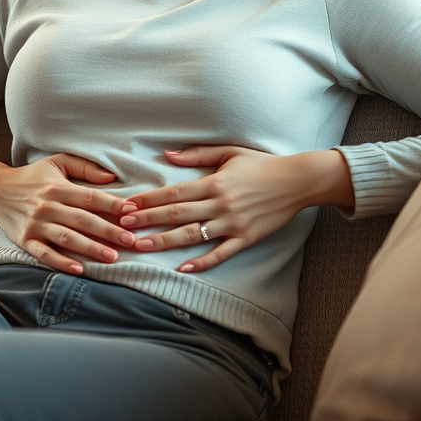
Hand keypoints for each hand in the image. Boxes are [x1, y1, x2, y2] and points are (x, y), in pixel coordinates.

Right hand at [0, 154, 137, 274]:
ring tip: (113, 257)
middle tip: (131, 240)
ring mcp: (36, 225)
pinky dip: (61, 262)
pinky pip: (44, 254)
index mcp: (58, 187)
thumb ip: (85, 167)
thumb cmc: (32, 177)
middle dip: (109, 231)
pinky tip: (78, 268)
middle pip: (83, 220)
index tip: (133, 212)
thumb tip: (112, 176)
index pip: (90, 197)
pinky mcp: (25, 240)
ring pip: (67, 238)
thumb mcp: (57, 163)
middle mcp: (47, 206)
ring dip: (91, 248)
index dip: (113, 204)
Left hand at [119, 146, 352, 271]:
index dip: (149, 199)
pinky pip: (220, 253)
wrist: (297, 181)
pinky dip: (201, 262)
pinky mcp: (246, 238)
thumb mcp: (229, 152)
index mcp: (214, 182)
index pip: (174, 192)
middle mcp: (221, 204)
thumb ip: (197, 155)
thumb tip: (167, 155)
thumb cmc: (262, 164)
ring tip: (141, 246)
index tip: (128, 204)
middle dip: (148, 220)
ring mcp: (233, 224)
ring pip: (193, 235)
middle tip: (124, 226)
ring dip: (165, 241)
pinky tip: (182, 268)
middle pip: (177, 214)